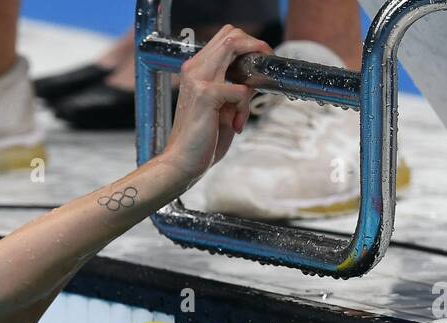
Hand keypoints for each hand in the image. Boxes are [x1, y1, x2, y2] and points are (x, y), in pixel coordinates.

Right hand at [159, 25, 271, 189]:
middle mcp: (194, 69)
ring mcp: (198, 79)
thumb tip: (256, 79)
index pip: (226, 37)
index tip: (260, 65)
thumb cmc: (201, 140)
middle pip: (233, 35)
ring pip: (236, 48)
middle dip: (256, 49)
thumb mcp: (222, 108)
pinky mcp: (206, 94)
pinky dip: (244, 108)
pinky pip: (241, 90)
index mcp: (196, 70)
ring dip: (252, 76)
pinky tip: (235, 125)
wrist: (181, 163)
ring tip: (246, 106)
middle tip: (264, 74)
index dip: (249, 45)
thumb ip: (235, 89)